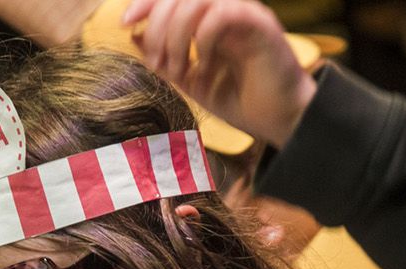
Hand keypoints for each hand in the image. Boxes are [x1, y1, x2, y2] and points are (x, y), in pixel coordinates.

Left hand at [122, 0, 316, 146]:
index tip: (125, 25)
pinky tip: (203, 66)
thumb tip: (134, 36)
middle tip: (157, 62)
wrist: (280, 120)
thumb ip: (165, 59)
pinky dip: (203, 39)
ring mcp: (243, 13)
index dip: (146, 3)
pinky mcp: (260, 25)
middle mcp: (226, 8)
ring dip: (176, 35)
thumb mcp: (191, 80)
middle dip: (158, 26)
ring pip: (198, 0)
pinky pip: (223, 14)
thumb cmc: (241, 101)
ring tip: (178, 68)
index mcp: (208, 16)